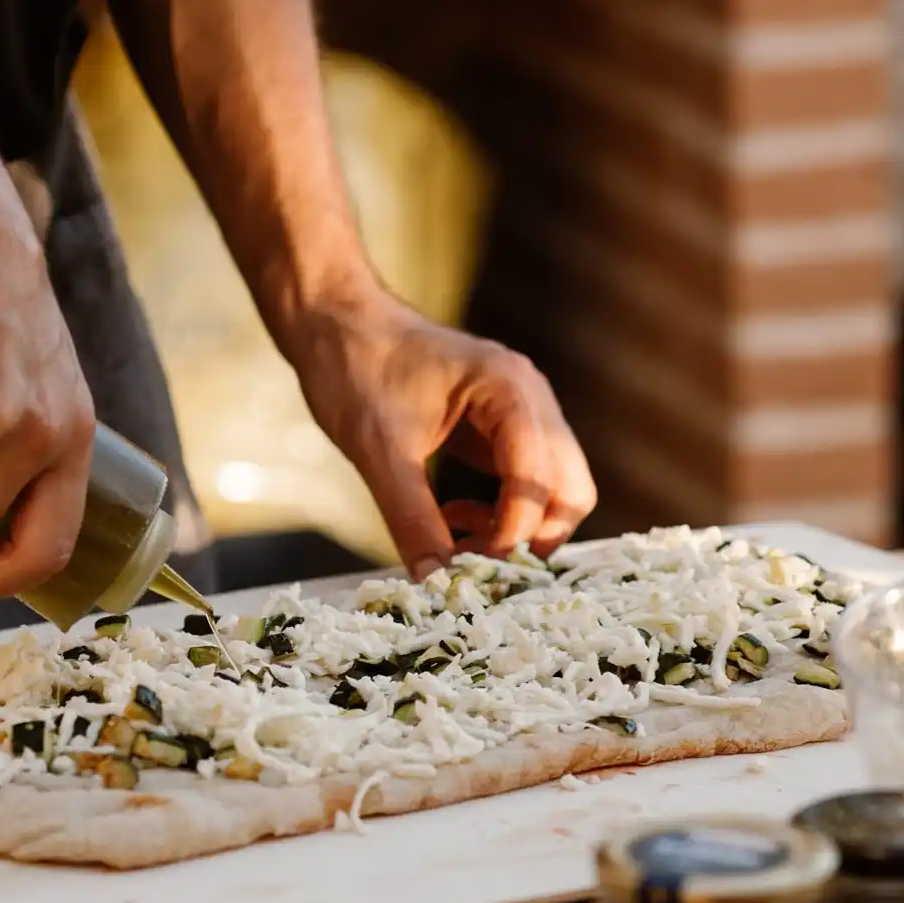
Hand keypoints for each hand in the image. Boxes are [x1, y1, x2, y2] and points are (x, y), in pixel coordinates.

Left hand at [286, 292, 596, 579]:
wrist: (334, 321)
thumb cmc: (355, 368)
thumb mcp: (379, 451)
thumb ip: (411, 518)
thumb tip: (436, 581)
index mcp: (511, 391)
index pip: (541, 479)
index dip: (513, 532)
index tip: (470, 567)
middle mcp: (530, 398)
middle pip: (569, 488)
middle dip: (531, 536)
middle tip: (475, 564)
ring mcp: (520, 412)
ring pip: (552, 489)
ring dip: (516, 527)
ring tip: (457, 541)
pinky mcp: (500, 427)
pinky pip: (523, 481)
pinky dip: (501, 511)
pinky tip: (452, 516)